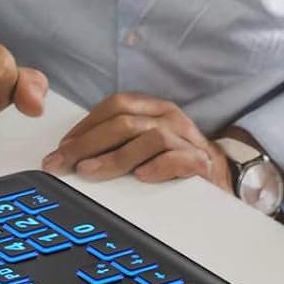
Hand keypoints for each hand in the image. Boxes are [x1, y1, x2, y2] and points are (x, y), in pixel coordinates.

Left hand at [41, 94, 231, 190]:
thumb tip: (71, 156)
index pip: (115, 106)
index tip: (61, 148)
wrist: (222, 176)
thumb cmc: (176, 161)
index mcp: (154, 109)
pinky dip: (158, 167)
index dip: (84, 126)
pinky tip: (140, 177)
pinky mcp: (201, 163)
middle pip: (124, 122)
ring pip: (148, 138)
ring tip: (89, 172)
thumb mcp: (145, 144)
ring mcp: (187, 139)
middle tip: (63, 163)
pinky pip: (178, 159)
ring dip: (113, 157)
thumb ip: (118, 142)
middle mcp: (170, 118)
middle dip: (87, 143)